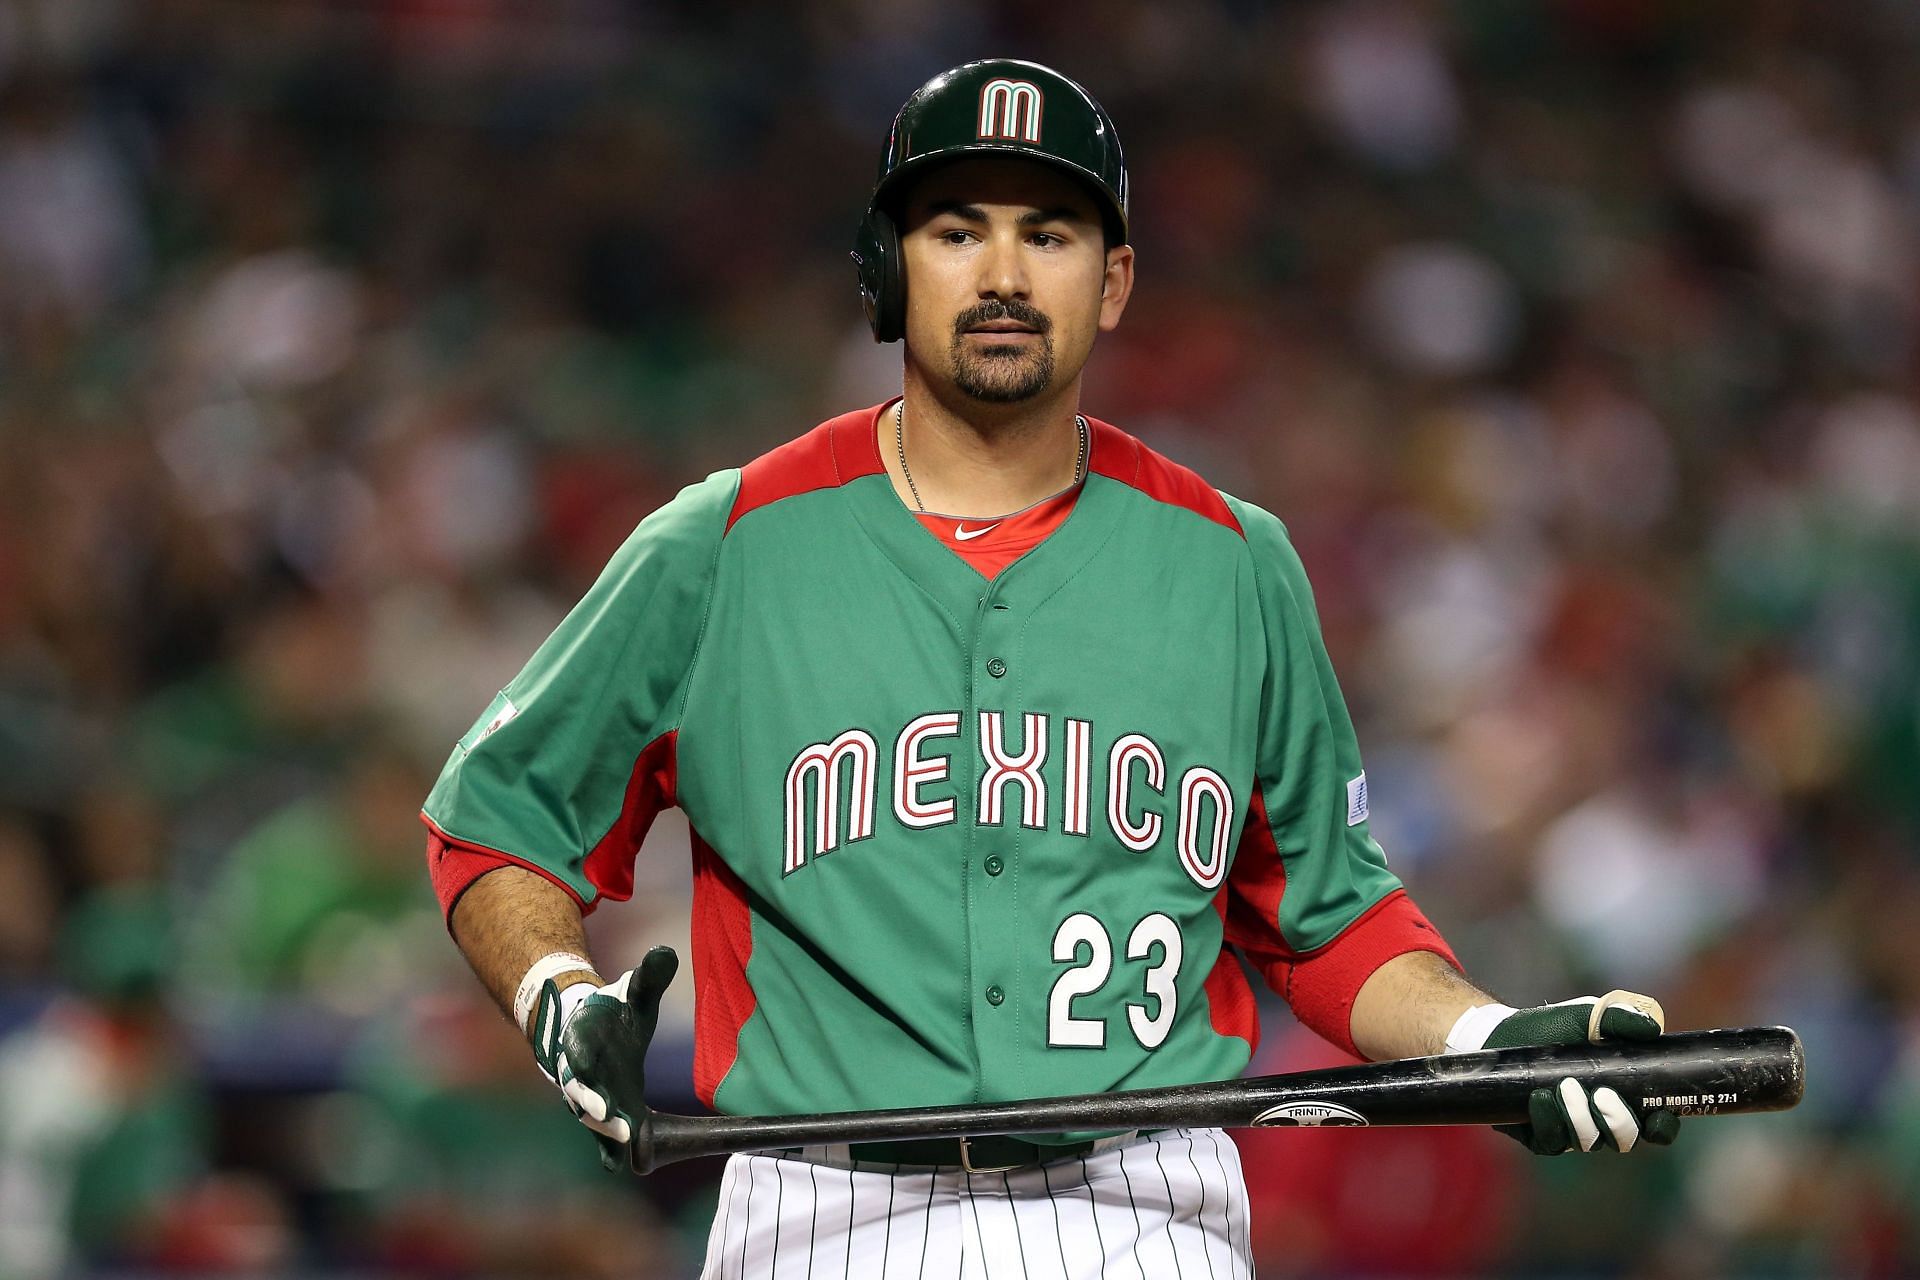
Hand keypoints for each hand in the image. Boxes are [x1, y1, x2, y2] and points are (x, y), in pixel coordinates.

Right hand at [530, 945, 678, 1171]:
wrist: (584, 1028)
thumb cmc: (612, 1012)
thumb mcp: (631, 992)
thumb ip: (648, 977)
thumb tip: (664, 952)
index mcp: (583, 1038)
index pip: (579, 1054)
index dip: (584, 1066)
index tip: (592, 1076)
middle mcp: (580, 1072)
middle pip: (582, 1094)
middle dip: (596, 1108)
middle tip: (615, 1123)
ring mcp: (588, 1094)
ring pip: (590, 1115)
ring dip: (603, 1129)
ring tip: (623, 1141)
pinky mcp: (601, 1110)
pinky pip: (600, 1131)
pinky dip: (606, 1146)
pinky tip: (615, 1164)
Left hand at [1455, 991, 1681, 1153]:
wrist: (1504, 1033)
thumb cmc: (1555, 1028)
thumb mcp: (1588, 1016)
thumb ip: (1620, 1018)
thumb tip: (1652, 1026)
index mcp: (1625, 1097)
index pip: (1654, 1125)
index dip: (1663, 1127)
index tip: (1659, 1114)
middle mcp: (1601, 1120)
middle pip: (1624, 1140)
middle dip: (1618, 1121)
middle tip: (1602, 1094)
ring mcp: (1571, 1131)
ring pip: (1587, 1142)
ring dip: (1579, 1118)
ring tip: (1566, 1086)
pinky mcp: (1540, 1135)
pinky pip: (1549, 1142)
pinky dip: (1548, 1120)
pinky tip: (1540, 1097)